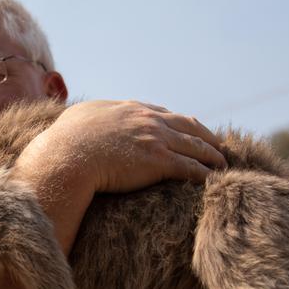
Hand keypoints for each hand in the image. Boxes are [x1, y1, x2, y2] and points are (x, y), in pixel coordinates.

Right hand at [18, 100, 226, 196]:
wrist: (66, 156)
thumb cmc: (64, 142)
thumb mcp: (76, 119)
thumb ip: (85, 118)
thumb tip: (77, 121)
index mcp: (129, 109)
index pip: (162, 113)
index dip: (177, 123)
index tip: (186, 130)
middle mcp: (147, 119)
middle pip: (188, 124)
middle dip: (205, 135)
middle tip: (217, 145)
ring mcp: (155, 138)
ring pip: (196, 145)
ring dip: (213, 155)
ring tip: (224, 164)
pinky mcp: (158, 161)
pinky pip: (192, 168)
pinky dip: (206, 173)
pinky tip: (215, 180)